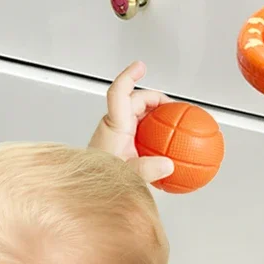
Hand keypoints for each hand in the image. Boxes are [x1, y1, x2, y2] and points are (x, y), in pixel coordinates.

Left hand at [89, 61, 174, 183]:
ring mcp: (117, 136)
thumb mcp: (127, 178)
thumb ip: (147, 170)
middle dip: (156, 100)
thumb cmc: (100, 184)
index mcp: (114, 127)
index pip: (119, 93)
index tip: (141, 67)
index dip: (129, 76)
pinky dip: (153, 132)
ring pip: (138, 115)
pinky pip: (140, 131)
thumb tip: (167, 164)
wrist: (88, 196)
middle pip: (136, 101)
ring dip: (156, 116)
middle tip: (174, 110)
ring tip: (173, 126)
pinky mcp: (120, 146)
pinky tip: (167, 147)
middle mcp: (114, 127)